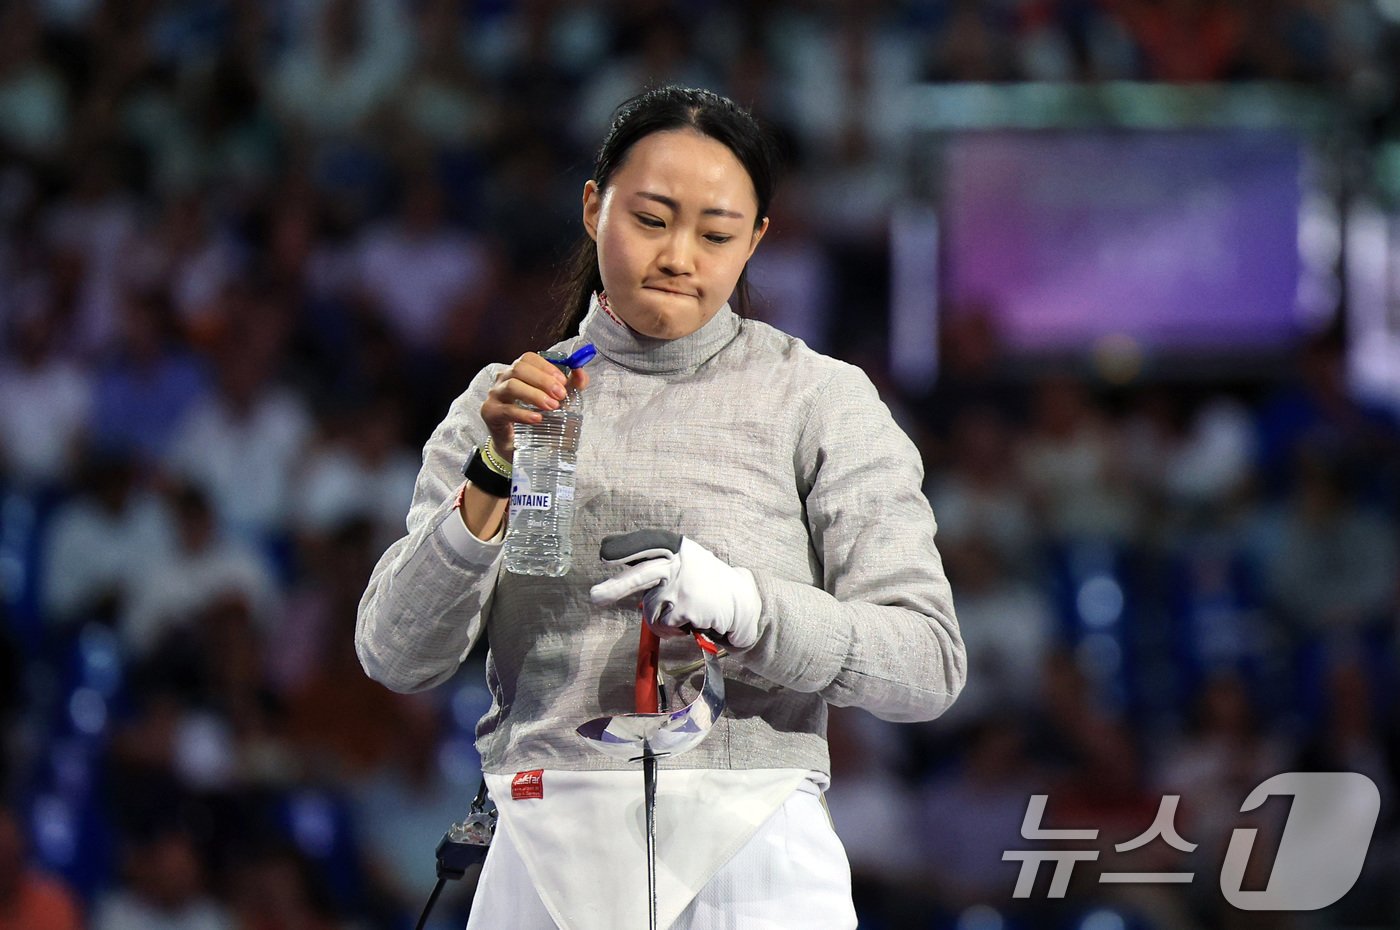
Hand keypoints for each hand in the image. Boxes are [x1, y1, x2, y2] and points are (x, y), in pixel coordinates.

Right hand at [480, 353, 590, 459]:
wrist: (515, 444)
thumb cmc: (534, 416)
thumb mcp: (556, 399)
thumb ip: (571, 385)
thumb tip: (581, 372)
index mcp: (518, 371)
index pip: (528, 358)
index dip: (546, 367)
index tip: (563, 380)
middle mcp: (503, 379)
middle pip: (519, 369)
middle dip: (543, 380)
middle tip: (560, 395)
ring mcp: (495, 395)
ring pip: (511, 386)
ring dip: (534, 394)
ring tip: (551, 406)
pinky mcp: (490, 413)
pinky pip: (506, 410)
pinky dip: (523, 413)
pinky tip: (537, 418)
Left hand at [589, 532, 760, 648]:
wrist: (745, 603)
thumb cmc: (711, 587)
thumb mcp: (689, 566)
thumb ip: (663, 568)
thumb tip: (626, 585)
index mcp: (676, 549)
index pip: (647, 543)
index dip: (625, 548)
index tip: (605, 553)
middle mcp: (677, 563)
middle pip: (641, 575)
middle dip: (615, 587)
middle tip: (594, 597)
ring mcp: (681, 585)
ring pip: (650, 611)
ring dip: (662, 621)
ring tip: (685, 615)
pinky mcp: (686, 607)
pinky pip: (664, 627)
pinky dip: (675, 632)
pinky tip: (694, 623)